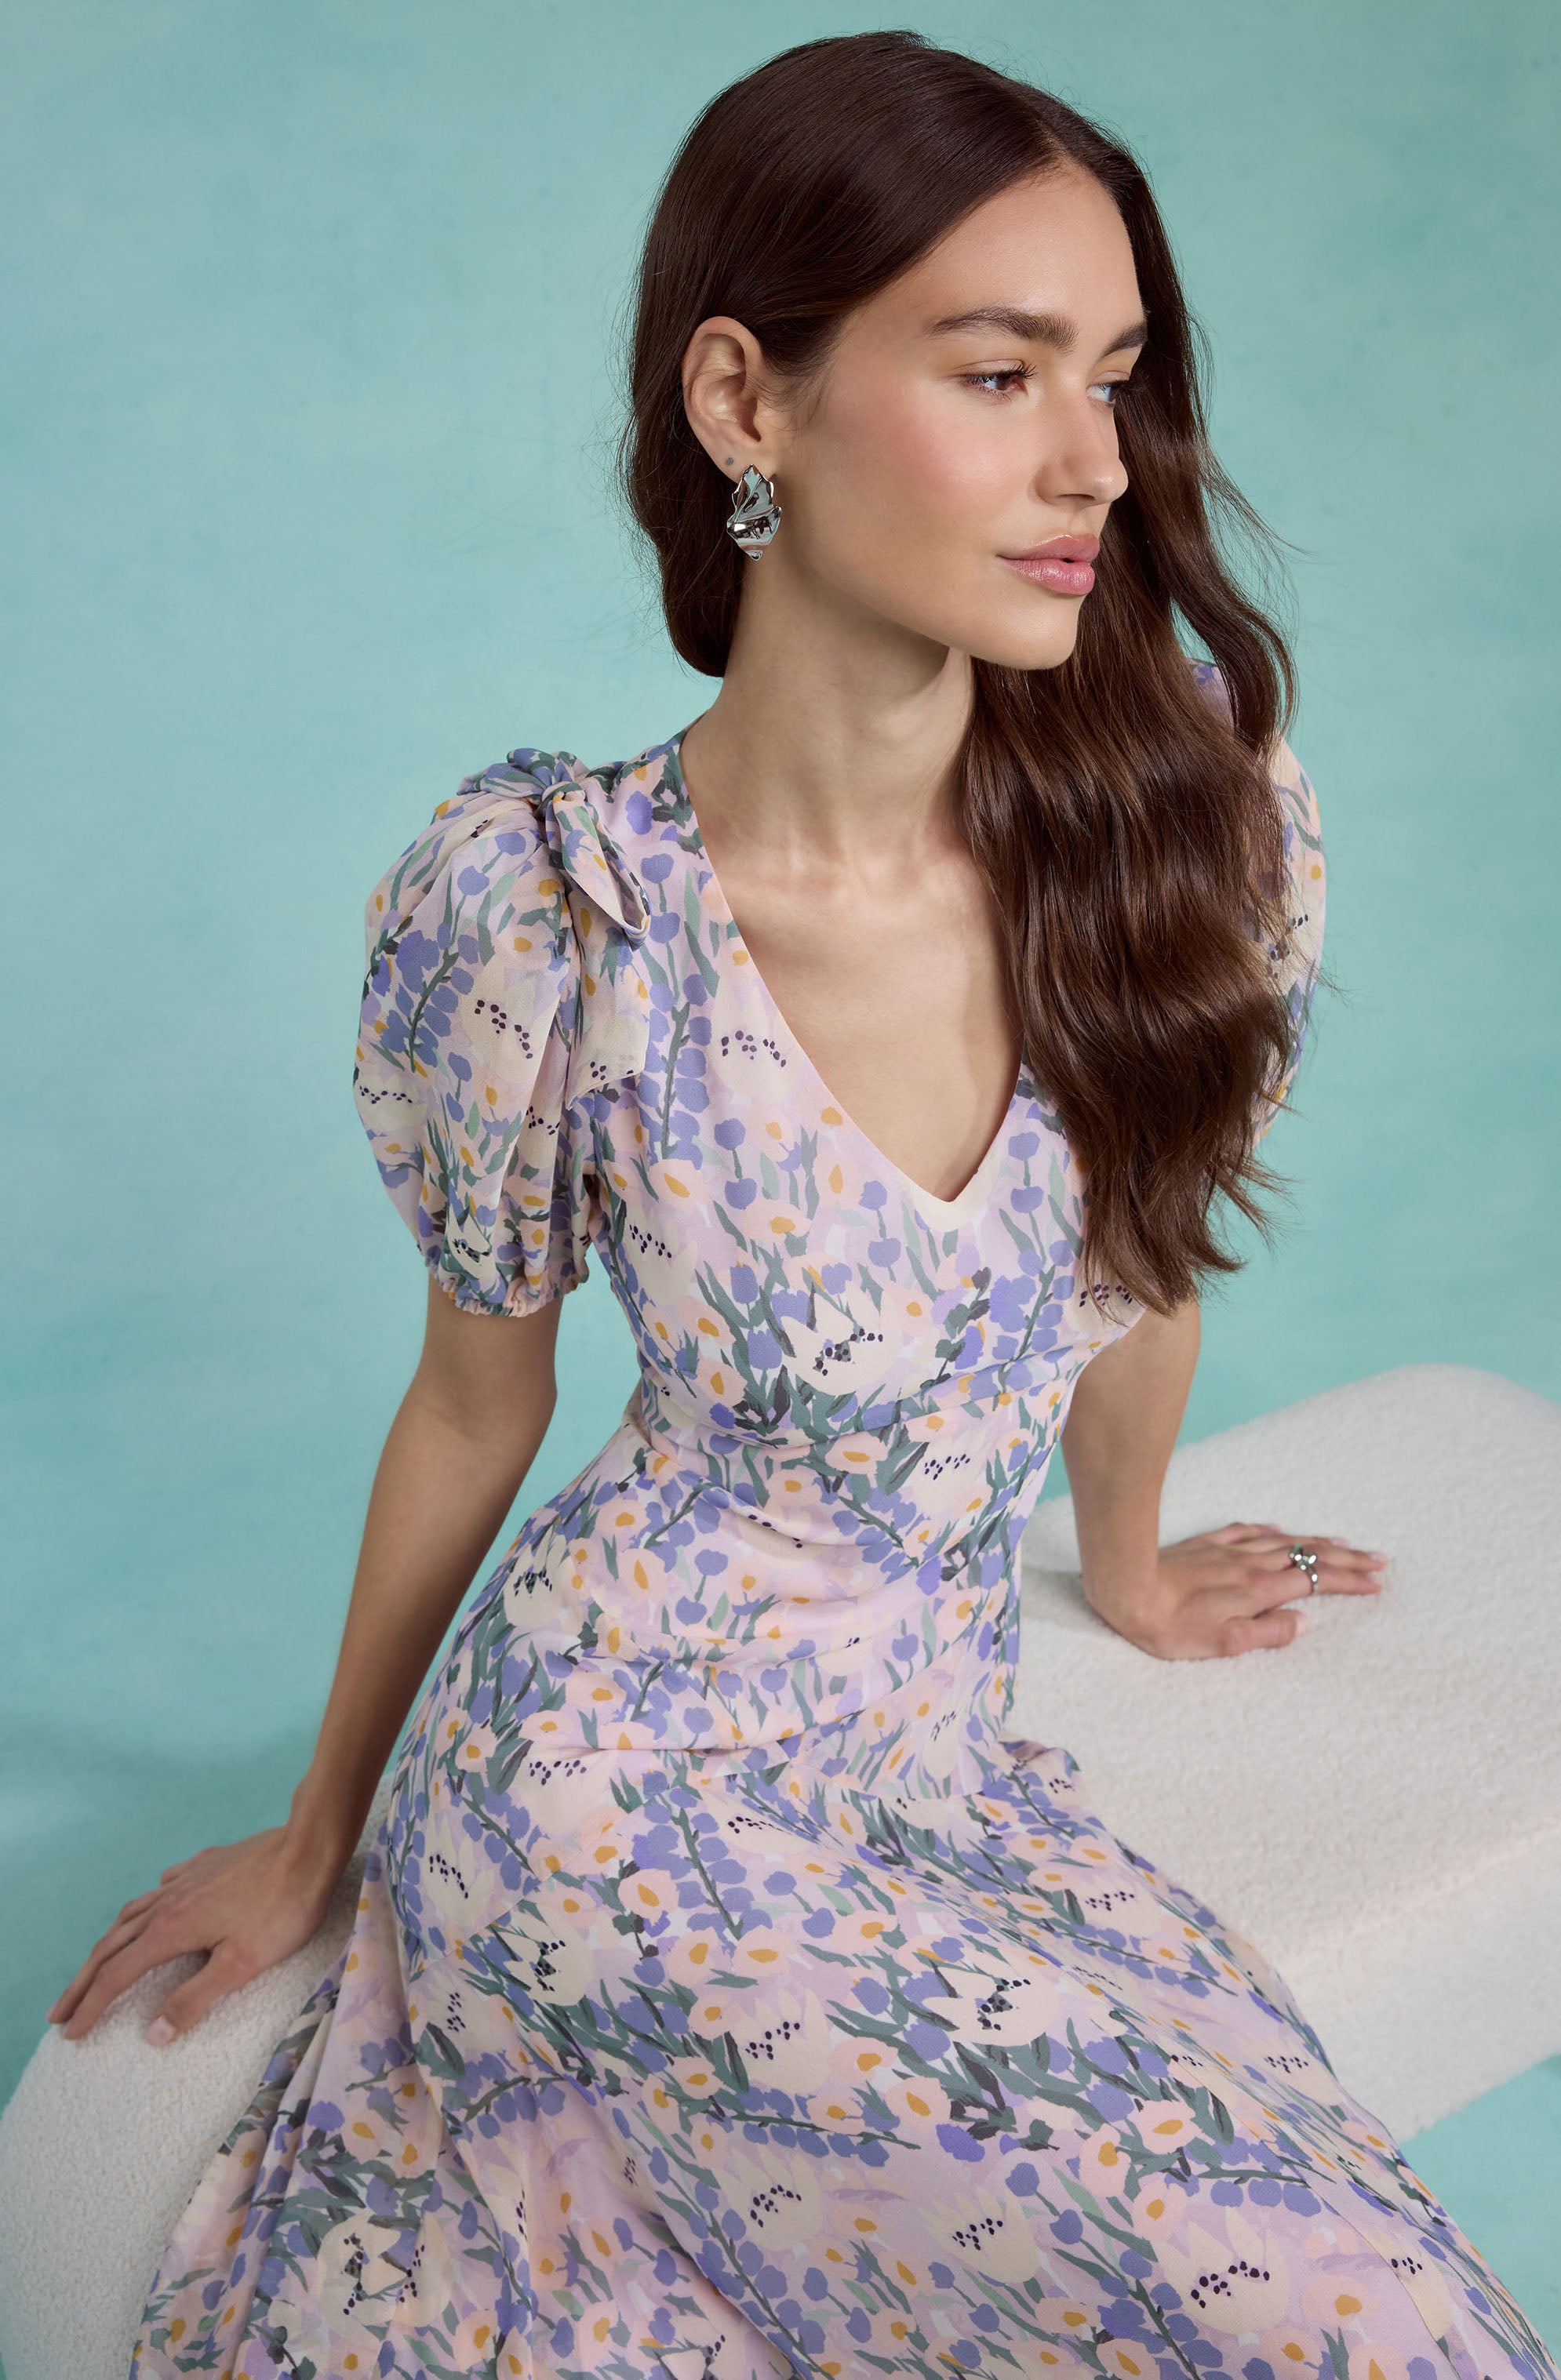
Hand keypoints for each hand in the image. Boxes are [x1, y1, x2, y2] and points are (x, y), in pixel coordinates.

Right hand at [46, 1824, 347, 2046]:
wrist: (309, 1847)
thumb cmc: (282, 1909)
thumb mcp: (241, 1964)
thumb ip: (195, 1998)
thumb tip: (152, 2033)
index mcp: (171, 1929)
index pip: (116, 1976)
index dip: (91, 2007)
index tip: (70, 2033)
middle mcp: (168, 1902)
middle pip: (111, 1946)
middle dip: (82, 1982)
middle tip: (58, 2012)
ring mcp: (186, 1879)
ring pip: (131, 1915)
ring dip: (106, 1946)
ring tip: (92, 1966)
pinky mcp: (206, 1864)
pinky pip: (161, 1889)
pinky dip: (143, 1907)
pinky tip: (149, 1910)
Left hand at [1084, 1522, 1386, 1660]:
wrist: (1127, 1590)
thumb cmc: (1172, 1626)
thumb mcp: (1224, 1643)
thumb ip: (1269, 1633)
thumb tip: (1304, 1622)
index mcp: (1260, 1590)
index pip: (1316, 1580)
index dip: (1349, 1581)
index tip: (1376, 1582)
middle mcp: (1251, 1564)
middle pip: (1309, 1555)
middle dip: (1346, 1558)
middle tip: (1377, 1559)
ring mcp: (1229, 1551)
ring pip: (1283, 1541)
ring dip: (1317, 1542)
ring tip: (1343, 1543)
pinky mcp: (1207, 1544)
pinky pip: (1249, 1532)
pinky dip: (1272, 1531)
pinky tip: (1279, 1530)